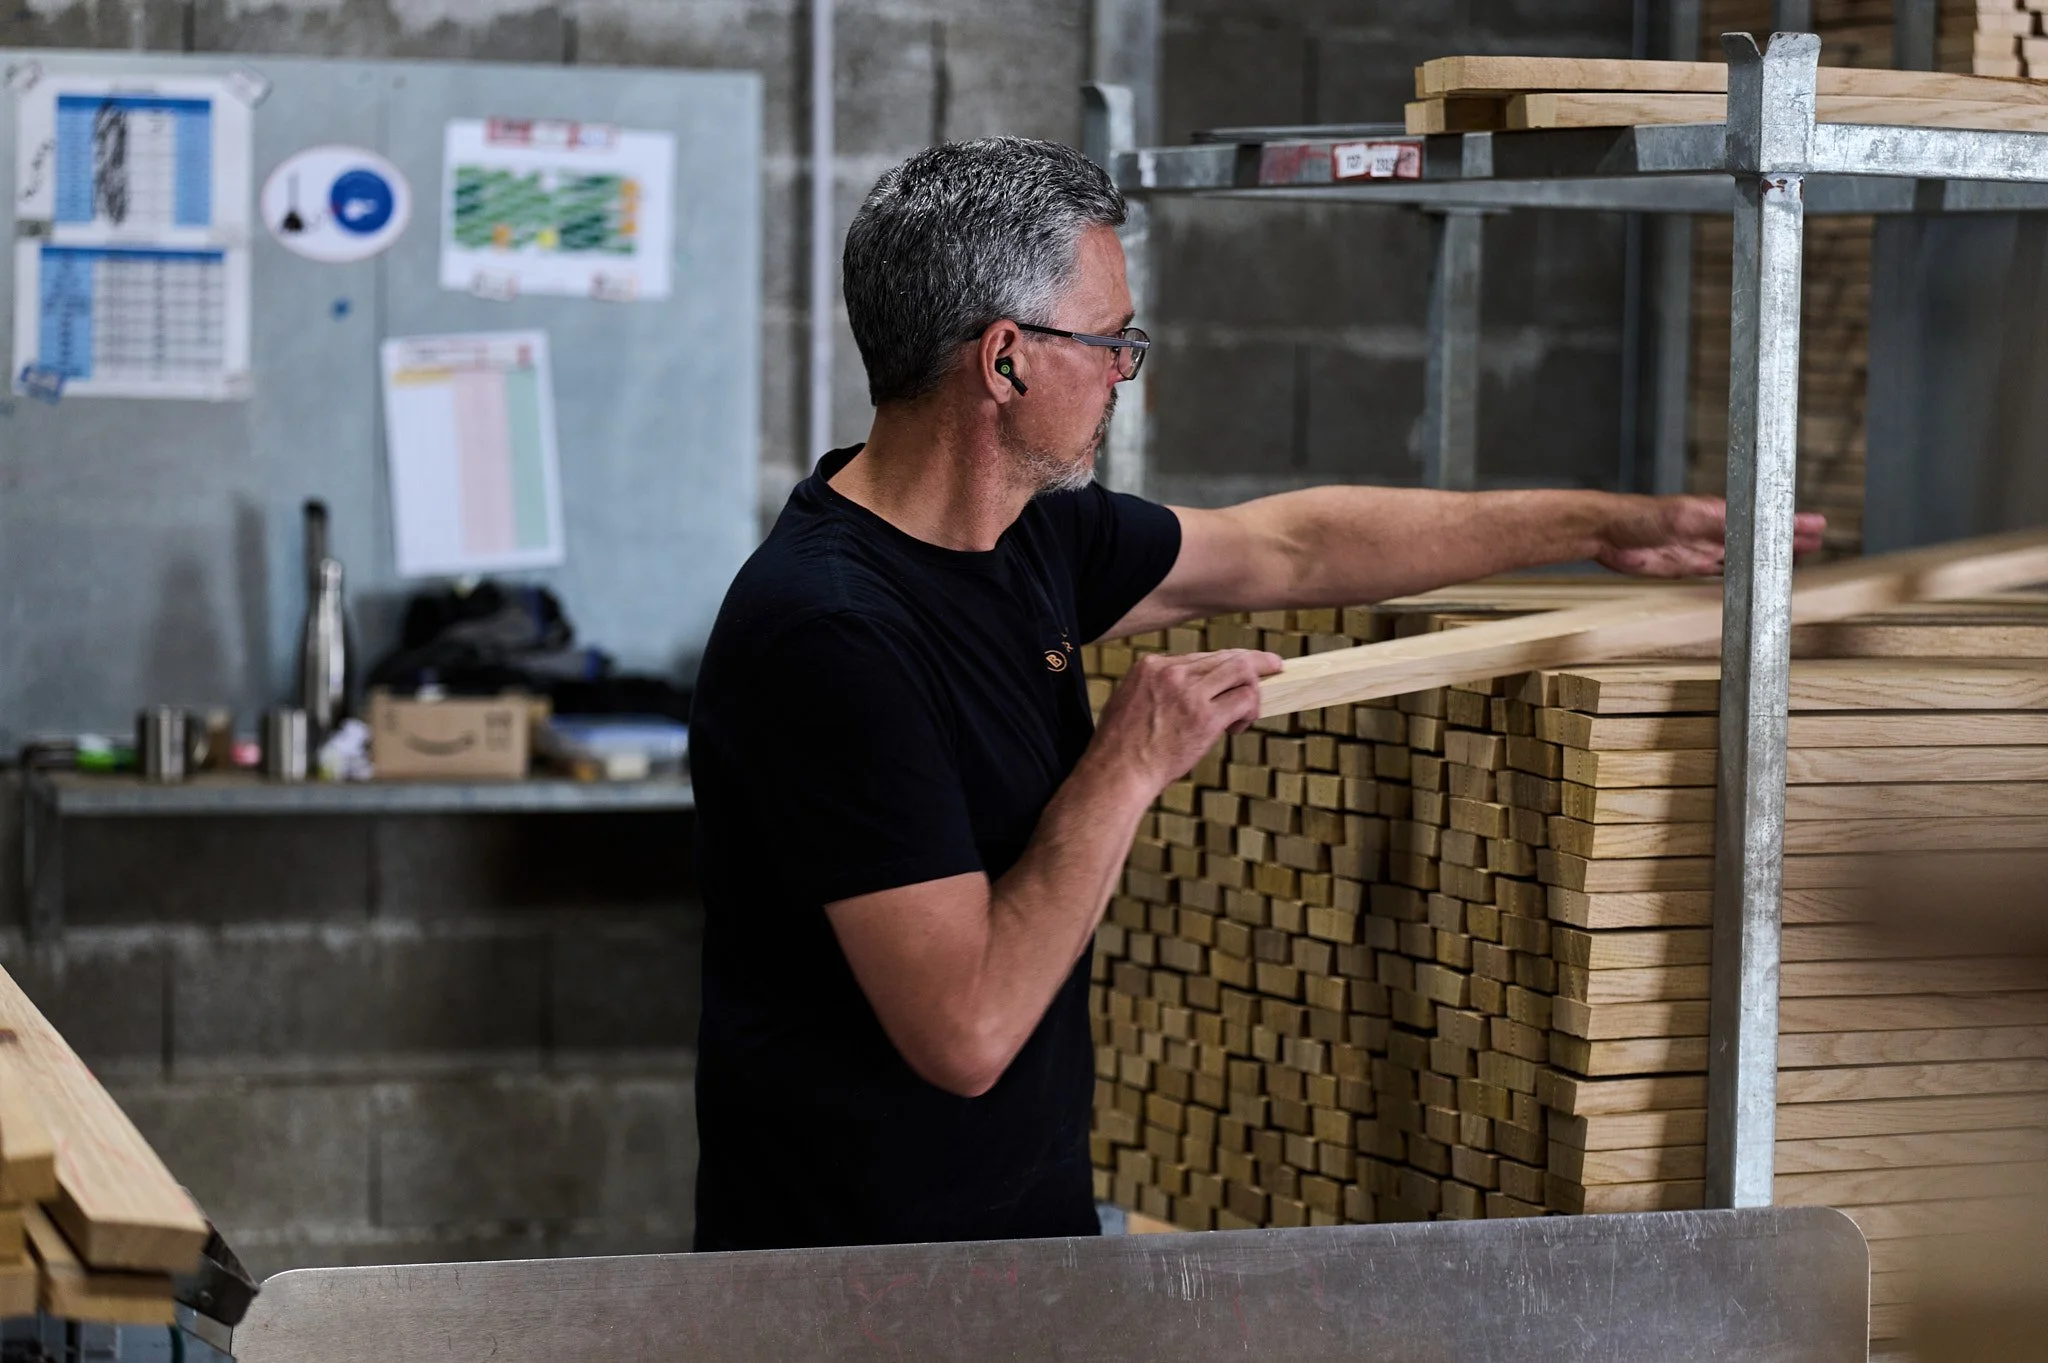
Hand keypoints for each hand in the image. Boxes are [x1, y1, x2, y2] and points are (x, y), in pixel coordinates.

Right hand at [1090, 649, 1283, 794]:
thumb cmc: (1121, 747)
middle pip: (1226, 657)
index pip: (1200, 657)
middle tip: (1274, 666)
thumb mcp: (1129, 700)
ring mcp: (1190, 693)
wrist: (1117, 772)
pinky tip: (1238, 727)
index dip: (1223, 666)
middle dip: (1254, 661)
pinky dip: (1250, 710)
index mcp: (1151, 666)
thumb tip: (1181, 690)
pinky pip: (1245, 699)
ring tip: (1249, 711)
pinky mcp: (1205, 717)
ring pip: (1242, 670)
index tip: (1237, 673)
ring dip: (1255, 688)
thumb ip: (1155, 688)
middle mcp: (1172, 672)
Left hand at [1595, 494, 1826, 577]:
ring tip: (1793, 559)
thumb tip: (1750, 524)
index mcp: (1716, 511)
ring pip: (1744, 555)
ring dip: (1767, 558)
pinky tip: (1753, 578)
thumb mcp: (1683, 517)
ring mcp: (1701, 548)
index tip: (1816, 524)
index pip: (1761, 516)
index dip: (1789, 521)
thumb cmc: (1639, 515)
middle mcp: (1713, 529)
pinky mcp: (1687, 566)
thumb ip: (1716, 522)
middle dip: (1786, 539)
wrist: (1607, 534)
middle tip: (1816, 541)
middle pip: (1758, 536)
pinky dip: (1739, 575)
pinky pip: (1720, 572)